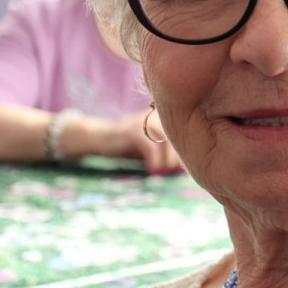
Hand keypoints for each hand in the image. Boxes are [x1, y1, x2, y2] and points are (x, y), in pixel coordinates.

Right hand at [68, 111, 183, 174]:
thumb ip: (168, 152)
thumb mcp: (152, 146)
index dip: (189, 150)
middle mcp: (157, 115)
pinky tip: (154, 170)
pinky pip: (150, 145)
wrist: (99, 137)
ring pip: (167, 140)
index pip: (187, 131)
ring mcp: (144, 121)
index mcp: (166, 117)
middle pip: (179, 135)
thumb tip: (185, 168)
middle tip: (177, 171)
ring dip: (169, 159)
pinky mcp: (132, 130)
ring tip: (166, 171)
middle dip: (179, 155)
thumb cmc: (130, 145)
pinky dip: (155, 160)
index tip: (186, 165)